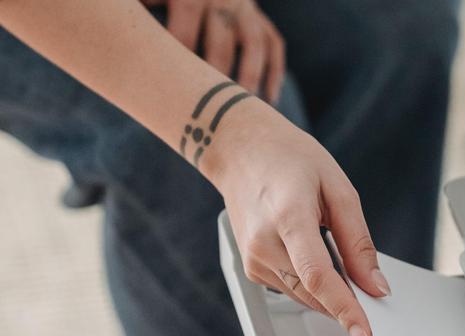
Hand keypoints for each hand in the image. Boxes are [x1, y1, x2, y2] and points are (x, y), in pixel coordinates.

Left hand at [144, 0, 284, 101]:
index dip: (176, 52)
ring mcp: (246, 10)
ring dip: (248, 78)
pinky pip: (274, 46)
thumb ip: (140, 9)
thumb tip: (103, 27)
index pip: (183, 24)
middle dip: (212, 74)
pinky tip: (268, 99)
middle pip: (220, 42)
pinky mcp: (262, 21)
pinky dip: (273, 73)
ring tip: (243, 108)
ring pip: (254, 46)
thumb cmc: (167, 0)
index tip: (166, 87)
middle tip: (203, 110)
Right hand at [202, 98, 391, 335]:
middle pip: (313, 293)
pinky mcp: (252, 268)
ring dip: (329, 291)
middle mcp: (264, 243)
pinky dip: (312, 284)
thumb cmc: (288, 159)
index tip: (363, 334)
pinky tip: (314, 254)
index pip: (319, 277)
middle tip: (368, 289)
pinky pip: (292, 289)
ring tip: (332, 250)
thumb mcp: (338, 189)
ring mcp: (253, 259)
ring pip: (304, 297)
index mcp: (289, 217)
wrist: (241, 150)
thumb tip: (375, 285)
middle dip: (346, 302)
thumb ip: (358, 242)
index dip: (344, 309)